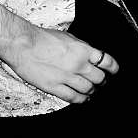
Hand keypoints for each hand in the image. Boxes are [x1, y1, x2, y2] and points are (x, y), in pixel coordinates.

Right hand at [0, 25, 118, 103]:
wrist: (23, 45)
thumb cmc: (42, 38)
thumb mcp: (69, 38)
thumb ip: (82, 48)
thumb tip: (91, 55)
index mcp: (84, 50)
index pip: (107, 62)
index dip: (114, 69)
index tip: (114, 71)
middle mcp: (78, 64)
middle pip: (100, 78)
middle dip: (102, 81)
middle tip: (101, 82)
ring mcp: (67, 77)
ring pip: (88, 89)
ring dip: (92, 91)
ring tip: (92, 92)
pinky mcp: (54, 87)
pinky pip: (73, 97)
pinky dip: (81, 100)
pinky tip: (83, 99)